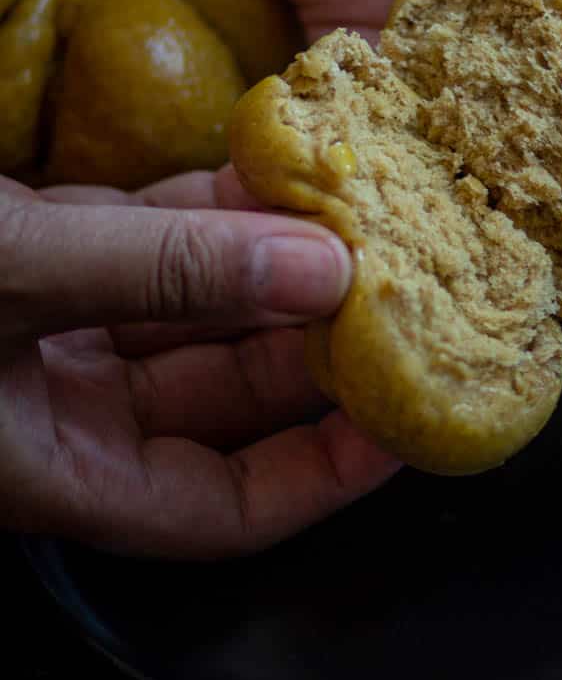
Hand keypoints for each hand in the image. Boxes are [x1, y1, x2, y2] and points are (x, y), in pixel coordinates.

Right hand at [0, 172, 396, 556]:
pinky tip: (268, 172)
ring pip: (189, 308)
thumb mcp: (13, 275)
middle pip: (225, 396)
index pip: (226, 507)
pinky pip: (141, 239)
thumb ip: (164, 273)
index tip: (404, 419)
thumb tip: (322, 268)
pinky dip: (205, 209)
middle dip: (311, 339)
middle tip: (394, 282)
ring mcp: (44, 329)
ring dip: (268, 261)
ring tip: (349, 215)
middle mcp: (59, 410)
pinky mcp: (27, 250)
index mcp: (56, 469)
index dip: (325, 473)